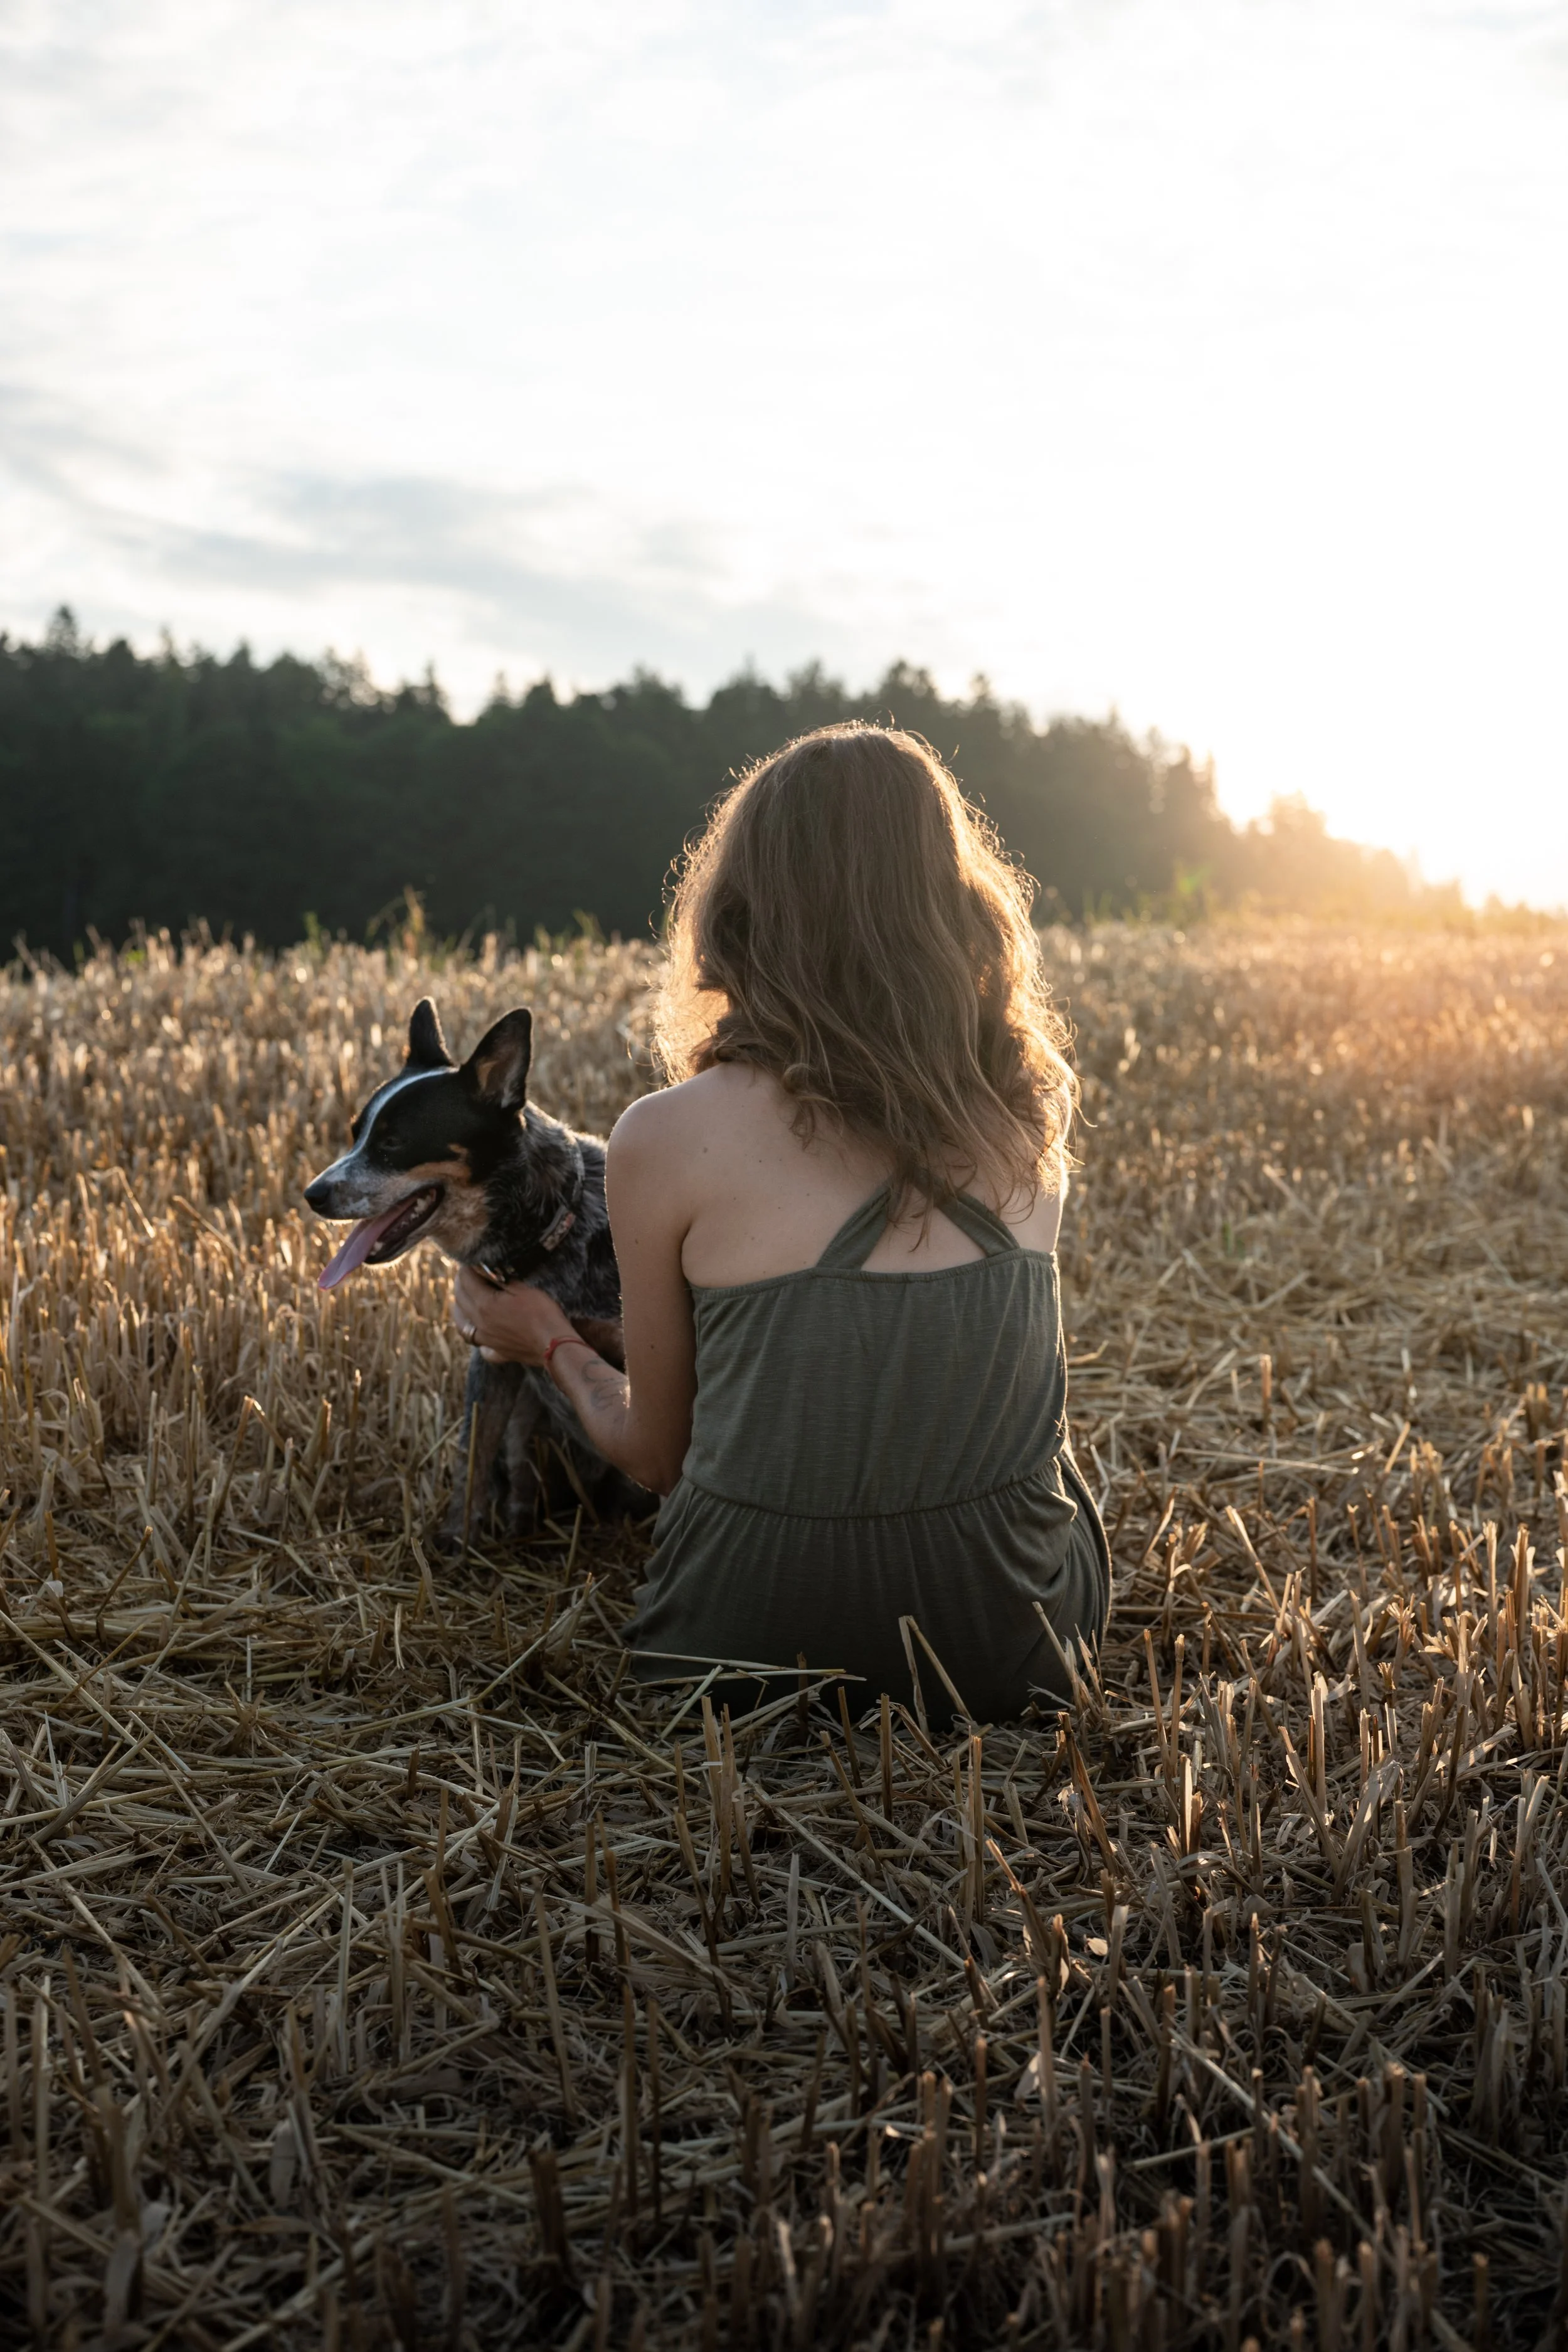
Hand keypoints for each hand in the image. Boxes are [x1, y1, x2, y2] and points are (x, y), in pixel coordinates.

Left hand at [452, 1265, 573, 1366]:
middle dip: (461, 1284)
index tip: (471, 1261)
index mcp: (485, 1304)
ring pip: (462, 1325)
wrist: (554, 1345)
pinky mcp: (497, 1352)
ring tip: (462, 1301)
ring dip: (459, 1309)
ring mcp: (487, 1340)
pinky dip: (476, 1337)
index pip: (466, 1281)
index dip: (467, 1268)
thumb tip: (487, 1269)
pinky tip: (481, 1333)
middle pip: (460, 1300)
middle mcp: (480, 1323)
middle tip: (466, 1274)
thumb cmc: (542, 1313)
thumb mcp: (523, 1289)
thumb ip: (501, 1279)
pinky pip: (480, 1346)